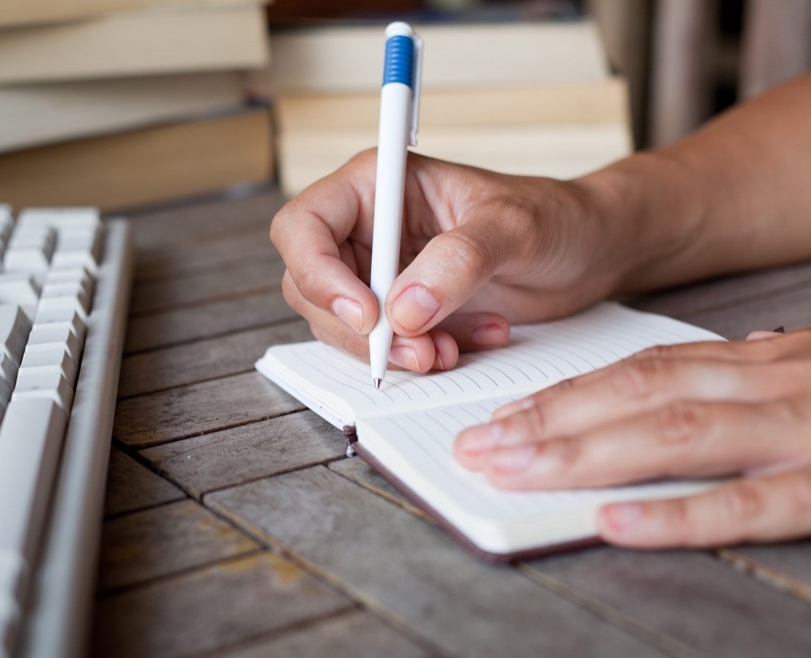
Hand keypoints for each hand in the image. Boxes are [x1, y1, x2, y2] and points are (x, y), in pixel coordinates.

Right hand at [270, 151, 626, 372]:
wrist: (587, 253)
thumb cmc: (554, 216)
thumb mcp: (513, 226)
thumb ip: (459, 260)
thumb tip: (404, 309)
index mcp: (378, 185)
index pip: (305, 226)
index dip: (318, 273)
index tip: (366, 313)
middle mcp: (368, 230)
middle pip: (311, 285)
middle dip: (357, 329)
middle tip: (414, 350)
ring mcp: (381, 274)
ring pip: (342, 326)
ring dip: (390, 352)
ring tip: (450, 351)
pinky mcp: (402, 313)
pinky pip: (382, 347)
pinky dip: (419, 357)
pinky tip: (470, 343)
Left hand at [454, 330, 810, 547]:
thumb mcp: (807, 376)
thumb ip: (750, 376)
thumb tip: (709, 362)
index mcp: (757, 366)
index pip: (642, 371)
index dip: (565, 395)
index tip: (503, 416)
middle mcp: (768, 388)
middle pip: (640, 394)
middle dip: (550, 421)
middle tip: (478, 446)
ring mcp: (800, 432)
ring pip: (676, 434)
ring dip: (584, 454)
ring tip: (516, 471)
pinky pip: (749, 503)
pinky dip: (676, 514)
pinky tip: (612, 521)